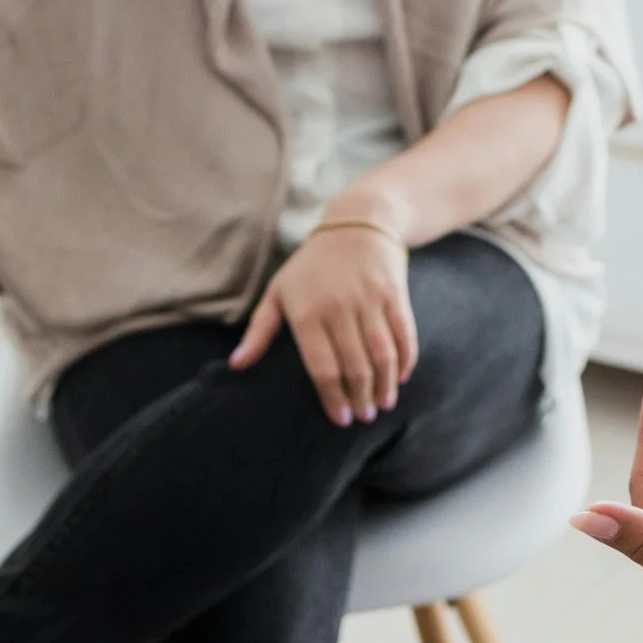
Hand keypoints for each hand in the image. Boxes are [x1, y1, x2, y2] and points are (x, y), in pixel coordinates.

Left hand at [230, 224, 415, 425]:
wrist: (358, 223)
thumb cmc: (311, 265)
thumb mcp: (278, 292)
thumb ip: (259, 331)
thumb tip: (237, 365)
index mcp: (307, 312)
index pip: (322, 367)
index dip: (332, 398)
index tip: (340, 419)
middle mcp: (339, 307)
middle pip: (354, 366)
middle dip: (360, 398)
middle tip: (363, 417)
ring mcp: (369, 300)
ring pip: (381, 355)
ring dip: (384, 385)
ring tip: (382, 405)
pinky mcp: (395, 294)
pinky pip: (404, 334)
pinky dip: (405, 360)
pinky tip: (400, 378)